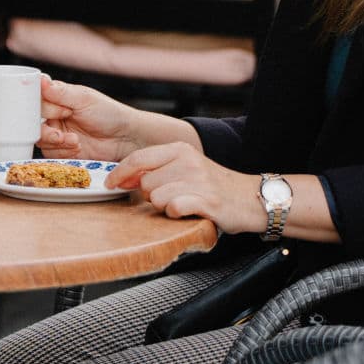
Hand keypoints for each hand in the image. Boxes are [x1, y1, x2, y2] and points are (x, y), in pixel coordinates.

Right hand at [39, 77, 157, 160]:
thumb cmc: (109, 114)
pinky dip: (62, 151)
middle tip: (61, 128)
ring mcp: (56, 133)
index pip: (35, 99)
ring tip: (75, 140)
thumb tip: (40, 79)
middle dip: (46, 127)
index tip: (55, 109)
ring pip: (39, 138)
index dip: (40, 105)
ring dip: (55, 141)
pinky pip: (49, 152)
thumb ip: (60, 92)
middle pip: (31, 121)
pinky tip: (76, 147)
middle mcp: (53, 115)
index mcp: (56, 98)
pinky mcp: (61, 151)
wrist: (125, 139)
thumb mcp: (85, 99)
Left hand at [111, 142, 260, 231]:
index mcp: (179, 149)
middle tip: (170, 198)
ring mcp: (198, 180)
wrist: (253, 198)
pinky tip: (189, 211)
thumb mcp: (185, 167)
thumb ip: (157, 168)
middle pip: (145, 182)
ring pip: (156, 198)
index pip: (138, 158)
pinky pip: (173, 209)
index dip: (119, 173)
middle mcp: (187, 161)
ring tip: (182, 204)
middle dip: (150, 195)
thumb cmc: (213, 186)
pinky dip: (177, 214)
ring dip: (164, 206)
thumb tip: (123, 178)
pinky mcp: (206, 200)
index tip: (110, 184)